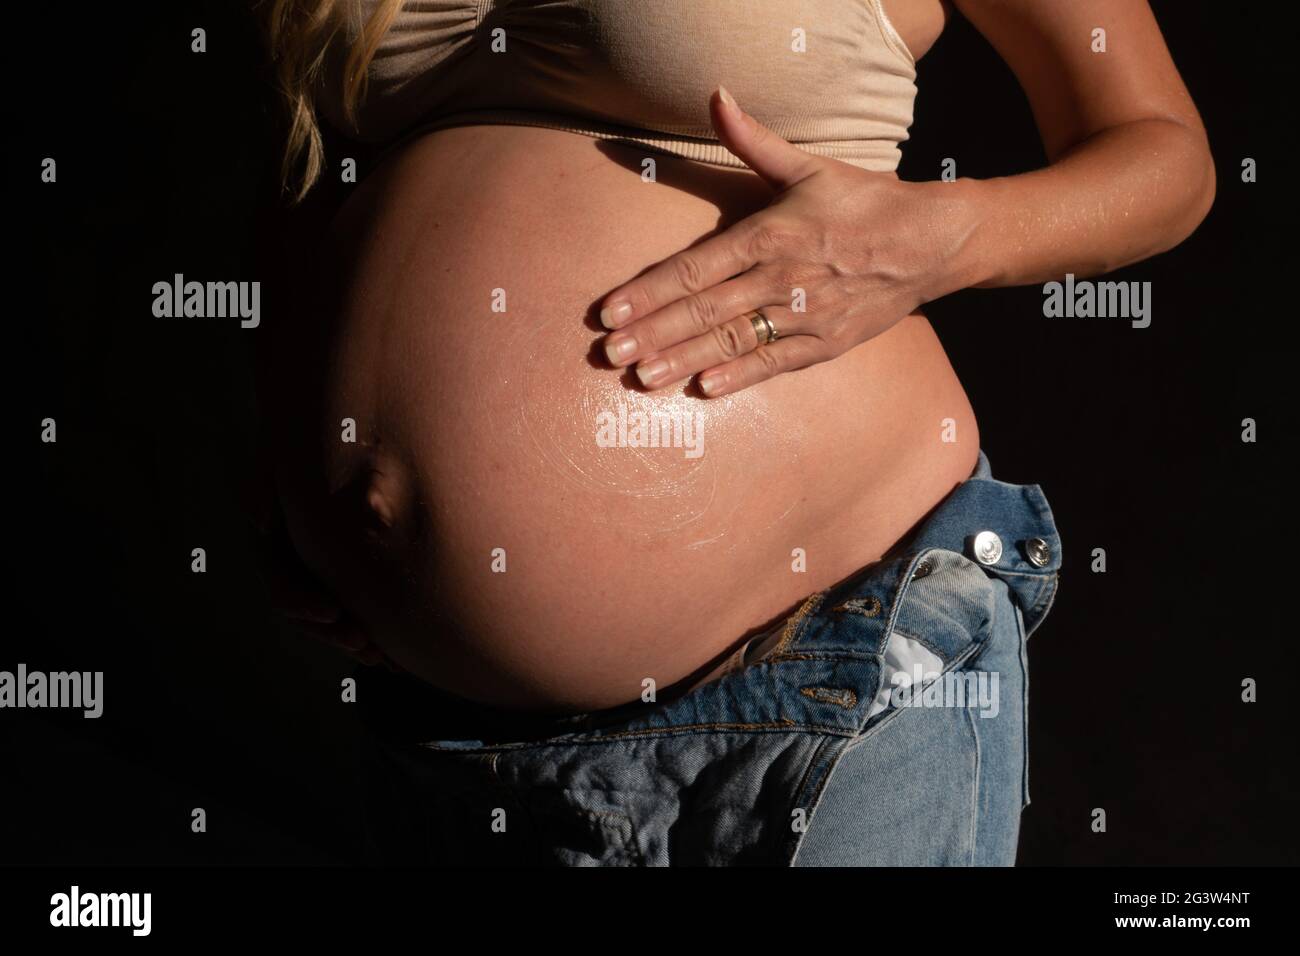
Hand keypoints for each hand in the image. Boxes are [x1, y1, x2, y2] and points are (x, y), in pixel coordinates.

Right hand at [245, 444, 398, 669]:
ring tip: (383, 656)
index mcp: (280, 541)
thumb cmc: (315, 436)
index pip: (283, 584)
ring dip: (356, 640)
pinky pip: (362, 609)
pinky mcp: (353, 574)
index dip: (302, 603)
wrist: (345, 431)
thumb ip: (268, 481)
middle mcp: (299, 562)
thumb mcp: (286, 451)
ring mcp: (325, 571)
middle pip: (309, 613)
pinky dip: (377, 630)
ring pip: (336, 619)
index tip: (331, 612)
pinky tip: (398, 650)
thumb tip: (259, 520)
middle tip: (365, 645)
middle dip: (335, 633)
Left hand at [598, 86, 973, 396]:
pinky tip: (704, 389)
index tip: (610, 311)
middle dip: (652, 333)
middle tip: (609, 354)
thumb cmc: (863, 201)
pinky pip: (775, 363)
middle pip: (704, 311)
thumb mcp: (807, 166)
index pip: (695, 268)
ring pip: (732, 341)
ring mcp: (804, 315)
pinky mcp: (826, 343)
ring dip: (683, 360)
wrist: (931, 242)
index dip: (649, 292)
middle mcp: (781, 278)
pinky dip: (740, 376)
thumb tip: (717, 96)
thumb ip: (752, 140)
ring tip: (642, 377)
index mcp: (770, 234)